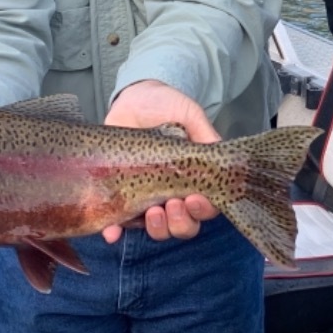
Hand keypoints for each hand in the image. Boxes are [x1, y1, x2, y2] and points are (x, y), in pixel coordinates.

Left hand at [101, 81, 219, 243]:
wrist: (133, 99)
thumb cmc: (167, 107)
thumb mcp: (190, 115)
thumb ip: (205, 134)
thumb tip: (219, 153)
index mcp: (194, 179)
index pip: (206, 207)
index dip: (203, 210)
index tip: (195, 199)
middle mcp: (173, 194)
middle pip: (184, 226)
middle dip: (181, 222)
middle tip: (173, 204)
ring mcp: (147, 198)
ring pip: (157, 229)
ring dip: (157, 228)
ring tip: (152, 212)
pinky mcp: (121, 197)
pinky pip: (119, 223)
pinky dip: (116, 232)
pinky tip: (113, 233)